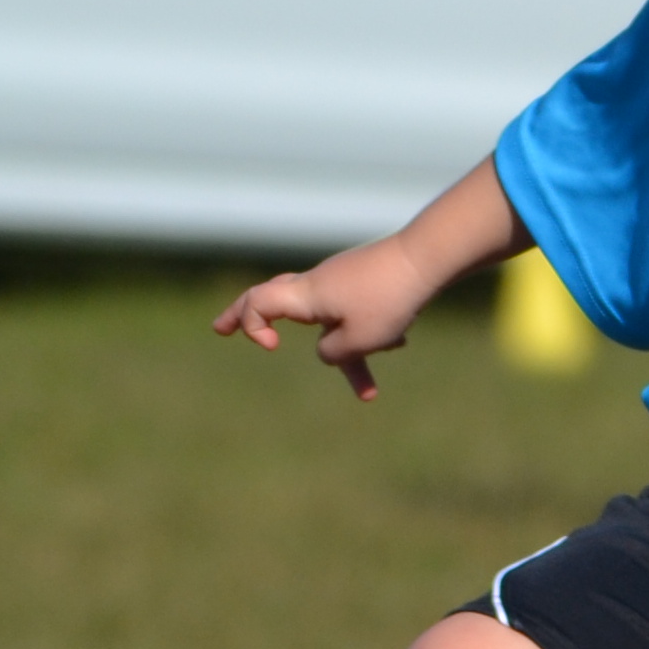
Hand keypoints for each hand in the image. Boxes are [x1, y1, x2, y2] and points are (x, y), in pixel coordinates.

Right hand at [212, 238, 447, 401]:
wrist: (427, 259)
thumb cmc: (390, 301)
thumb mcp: (359, 341)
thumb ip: (333, 353)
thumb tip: (328, 352)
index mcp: (306, 294)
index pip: (257, 303)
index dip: (251, 326)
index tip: (273, 347)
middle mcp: (316, 283)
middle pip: (271, 297)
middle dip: (248, 318)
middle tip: (221, 329)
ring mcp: (340, 279)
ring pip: (328, 318)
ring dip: (347, 350)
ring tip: (367, 389)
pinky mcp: (365, 279)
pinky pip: (355, 311)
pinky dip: (369, 331)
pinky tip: (400, 343)